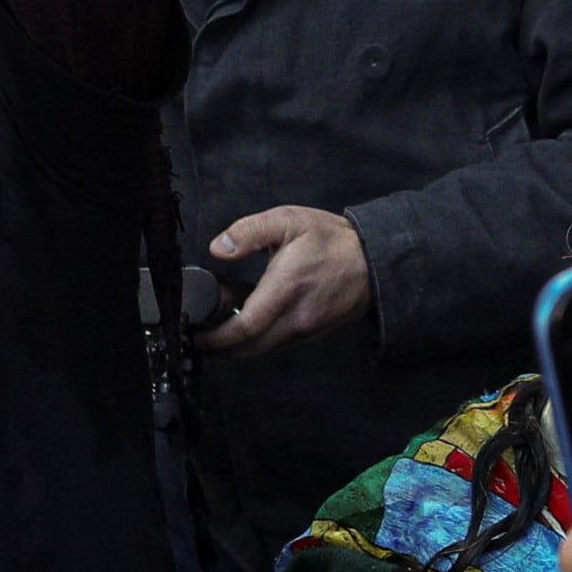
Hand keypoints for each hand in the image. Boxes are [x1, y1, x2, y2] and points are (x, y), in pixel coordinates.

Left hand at [204, 206, 369, 352]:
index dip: (217, 337)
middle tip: (201, 336)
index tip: (197, 334)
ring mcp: (306, 329)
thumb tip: (218, 248)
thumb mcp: (288, 221)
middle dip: (221, 348)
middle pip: (249, 349)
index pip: (245, 327)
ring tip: (220, 327)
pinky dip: (258, 341)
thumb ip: (249, 231)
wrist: (374, 262)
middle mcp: (296, 317)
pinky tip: (249, 324)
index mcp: (286, 288)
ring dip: (238, 346)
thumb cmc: (332, 240)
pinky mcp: (312, 334)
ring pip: (263, 350)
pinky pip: (278, 344)